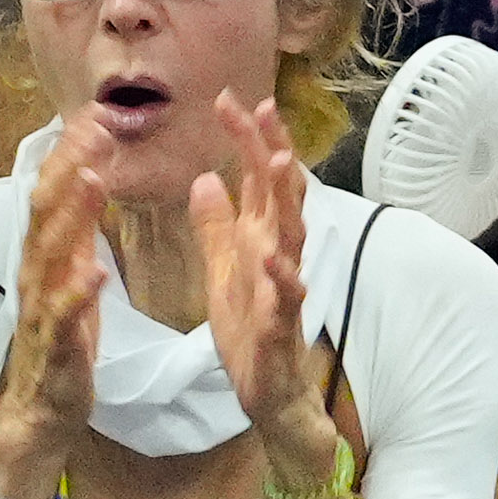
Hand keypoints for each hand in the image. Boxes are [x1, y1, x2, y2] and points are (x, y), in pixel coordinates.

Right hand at [0, 127, 107, 498]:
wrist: (41, 416)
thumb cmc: (63, 348)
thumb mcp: (74, 282)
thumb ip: (77, 237)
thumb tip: (85, 183)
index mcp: (46, 259)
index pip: (55, 194)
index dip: (73, 153)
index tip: (99, 115)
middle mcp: (37, 276)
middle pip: (47, 210)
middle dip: (70, 165)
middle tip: (96, 125)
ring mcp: (43, 311)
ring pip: (51, 254)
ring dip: (71, 215)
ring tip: (92, 178)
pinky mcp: (57, 350)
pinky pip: (65, 320)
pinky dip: (78, 295)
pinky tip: (94, 272)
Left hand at [193, 92, 340, 495]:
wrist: (271, 399)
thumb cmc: (251, 334)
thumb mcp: (225, 270)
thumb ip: (218, 225)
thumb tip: (206, 177)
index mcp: (261, 242)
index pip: (258, 181)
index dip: (247, 140)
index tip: (229, 99)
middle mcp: (278, 259)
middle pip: (280, 196)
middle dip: (273, 152)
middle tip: (264, 109)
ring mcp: (284, 292)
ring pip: (292, 239)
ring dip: (289, 202)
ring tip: (283, 163)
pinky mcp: (281, 330)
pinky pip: (285, 302)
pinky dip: (283, 280)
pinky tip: (276, 258)